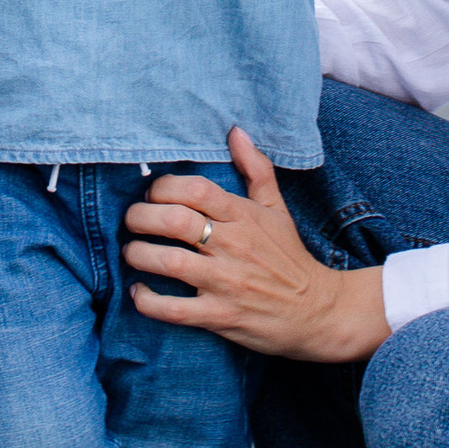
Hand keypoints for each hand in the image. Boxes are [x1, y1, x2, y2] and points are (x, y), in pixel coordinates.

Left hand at [122, 130, 389, 364]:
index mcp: (244, 216)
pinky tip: (138, 292)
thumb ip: (256, 169)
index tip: (150, 192)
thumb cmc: (290, 257)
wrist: (318, 311)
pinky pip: (175, 310)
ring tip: (131, 252)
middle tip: (131, 220)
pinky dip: (149, 301)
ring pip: (170, 262)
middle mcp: (234, 246)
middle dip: (141, 217)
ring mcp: (227, 282)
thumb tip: (236, 131)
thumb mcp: (277, 209)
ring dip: (140, 255)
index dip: (164, 186)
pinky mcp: (221, 316)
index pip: (196, 189)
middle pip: (175, 221)